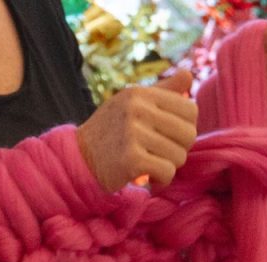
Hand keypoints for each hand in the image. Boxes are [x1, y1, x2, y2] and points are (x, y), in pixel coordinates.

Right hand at [76, 69, 197, 190]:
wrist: (76, 160)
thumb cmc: (108, 133)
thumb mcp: (130, 104)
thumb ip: (161, 91)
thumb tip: (188, 75)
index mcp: (139, 94)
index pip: (190, 110)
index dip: (184, 128)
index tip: (166, 138)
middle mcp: (136, 109)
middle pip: (188, 134)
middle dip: (178, 149)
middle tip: (158, 155)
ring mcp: (132, 134)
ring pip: (179, 156)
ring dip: (167, 166)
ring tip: (148, 165)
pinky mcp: (131, 159)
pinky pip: (167, 172)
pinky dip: (160, 180)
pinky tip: (146, 177)